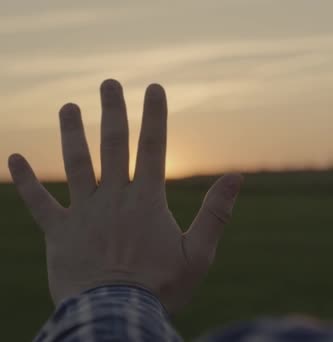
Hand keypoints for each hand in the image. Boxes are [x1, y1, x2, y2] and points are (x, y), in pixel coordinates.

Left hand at [7, 79, 241, 312]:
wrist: (116, 316)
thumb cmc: (161, 288)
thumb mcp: (199, 253)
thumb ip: (216, 213)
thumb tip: (236, 177)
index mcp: (147, 201)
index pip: (153, 148)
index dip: (155, 116)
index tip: (154, 88)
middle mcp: (114, 198)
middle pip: (113, 146)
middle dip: (113, 112)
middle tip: (109, 83)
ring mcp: (84, 214)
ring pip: (76, 165)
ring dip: (72, 134)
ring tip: (68, 107)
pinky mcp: (60, 233)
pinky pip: (39, 204)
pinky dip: (26, 182)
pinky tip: (14, 159)